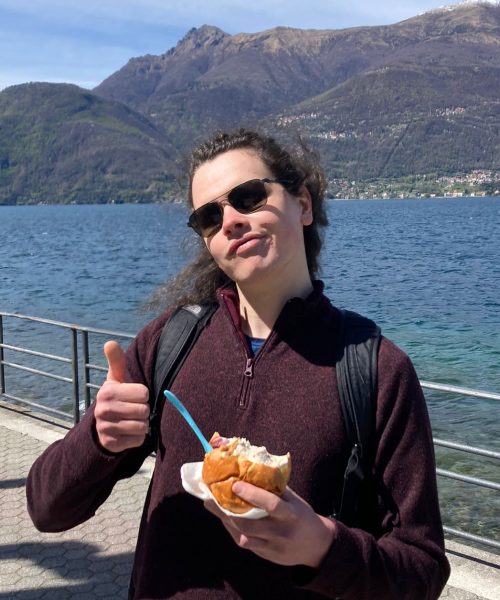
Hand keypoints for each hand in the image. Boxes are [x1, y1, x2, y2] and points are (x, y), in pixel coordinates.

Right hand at [94, 341, 149, 452]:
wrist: (102, 424)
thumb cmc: (117, 395)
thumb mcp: (117, 378)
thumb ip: (116, 360)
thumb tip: (110, 342)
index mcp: (107, 392)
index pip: (144, 393)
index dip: (143, 395)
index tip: (133, 395)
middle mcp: (104, 410)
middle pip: (144, 410)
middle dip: (142, 410)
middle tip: (132, 409)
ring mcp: (106, 428)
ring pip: (142, 426)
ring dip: (141, 424)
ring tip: (131, 419)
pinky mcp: (111, 444)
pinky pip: (138, 440)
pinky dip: (137, 437)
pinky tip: (128, 432)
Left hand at [204, 482, 335, 567]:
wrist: (317, 546)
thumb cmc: (302, 516)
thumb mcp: (294, 500)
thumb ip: (276, 488)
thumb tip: (253, 469)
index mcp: (290, 514)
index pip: (271, 504)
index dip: (252, 495)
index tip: (235, 484)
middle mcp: (281, 532)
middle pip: (250, 524)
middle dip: (228, 510)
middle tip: (211, 496)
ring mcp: (273, 546)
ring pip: (244, 536)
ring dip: (226, 521)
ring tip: (213, 506)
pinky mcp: (266, 555)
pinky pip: (246, 544)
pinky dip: (233, 531)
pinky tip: (225, 519)